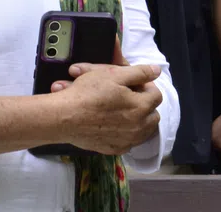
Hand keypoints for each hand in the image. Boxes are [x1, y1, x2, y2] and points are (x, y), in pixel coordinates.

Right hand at [54, 38, 163, 154]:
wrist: (63, 117)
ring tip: (125, 109)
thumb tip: (157, 70)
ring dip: (140, 119)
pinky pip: (129, 141)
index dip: (146, 85)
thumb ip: (139, 72)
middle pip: (153, 114)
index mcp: (141, 107)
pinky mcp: (114, 150)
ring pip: (144, 130)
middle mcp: (138, 128)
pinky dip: (127, 133)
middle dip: (145, 103)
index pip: (156, 95)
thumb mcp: (114, 75)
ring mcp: (126, 141)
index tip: (134, 82)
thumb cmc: (88, 93)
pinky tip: (115, 124)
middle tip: (129, 95)